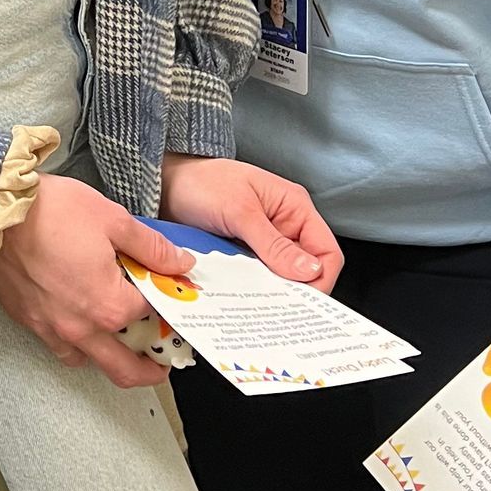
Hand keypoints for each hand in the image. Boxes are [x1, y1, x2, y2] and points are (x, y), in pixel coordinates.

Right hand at [0, 177, 193, 389]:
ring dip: (108, 358)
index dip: (166, 304)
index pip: (151, 315)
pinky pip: (57, 345)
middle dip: (148, 370)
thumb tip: (181, 263)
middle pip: (124, 368)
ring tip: (117, 341)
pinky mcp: (27, 320)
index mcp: (109, 306)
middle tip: (160, 364)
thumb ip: (152, 248)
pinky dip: (75, 342)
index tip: (171, 298)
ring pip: (87, 361)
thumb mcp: (114, 220)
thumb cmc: (53, 211)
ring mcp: (51, 328)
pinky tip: (78, 321)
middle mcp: (81, 328)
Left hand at [158, 154, 343, 288]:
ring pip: (282, 277)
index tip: (303, 301)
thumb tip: (309, 271)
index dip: (321, 279)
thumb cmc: (201, 182)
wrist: (164, 183)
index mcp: (295, 207)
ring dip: (272, 290)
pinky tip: (243, 295)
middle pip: (307, 269)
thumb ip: (273, 243)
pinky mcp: (246, 253)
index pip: (327, 252)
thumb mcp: (240, 212)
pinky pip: (259, 277)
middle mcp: (285, 225)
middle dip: (296, 290)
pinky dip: (254, 288)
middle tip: (277, 307)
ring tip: (257, 302)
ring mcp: (265, 241)